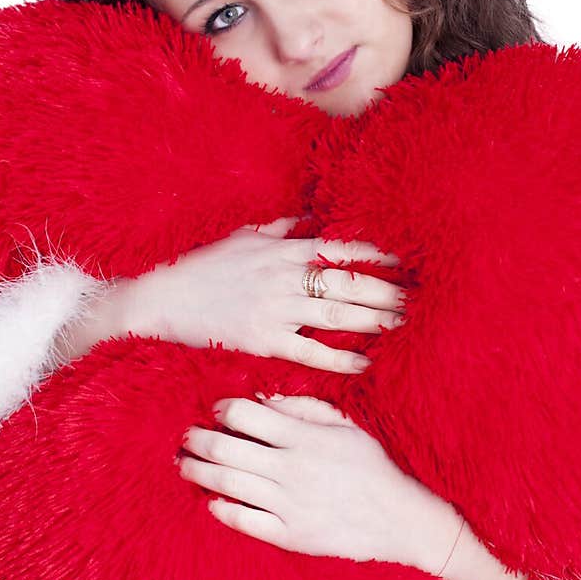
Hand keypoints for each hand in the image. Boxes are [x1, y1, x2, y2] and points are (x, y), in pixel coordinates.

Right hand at [115, 216, 406, 374]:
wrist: (160, 299)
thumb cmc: (201, 267)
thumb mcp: (242, 237)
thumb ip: (280, 228)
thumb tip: (310, 216)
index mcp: (282, 249)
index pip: (342, 247)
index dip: (379, 253)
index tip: (408, 257)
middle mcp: (284, 276)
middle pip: (349, 282)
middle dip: (388, 290)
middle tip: (420, 298)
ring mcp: (275, 309)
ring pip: (337, 314)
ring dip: (375, 320)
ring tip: (405, 325)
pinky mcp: (262, 339)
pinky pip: (311, 350)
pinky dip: (340, 358)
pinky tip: (365, 363)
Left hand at [177, 391, 436, 560]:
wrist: (403, 519)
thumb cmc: (375, 466)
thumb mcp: (347, 426)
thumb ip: (305, 408)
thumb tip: (265, 398)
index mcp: (305, 437)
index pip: (246, 414)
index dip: (222, 408)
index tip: (215, 410)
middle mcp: (291, 469)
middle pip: (225, 448)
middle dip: (196, 439)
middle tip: (184, 436)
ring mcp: (289, 505)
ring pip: (226, 483)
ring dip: (197, 471)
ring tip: (184, 465)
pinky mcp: (290, 535)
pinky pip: (242, 520)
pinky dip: (220, 508)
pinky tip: (210, 500)